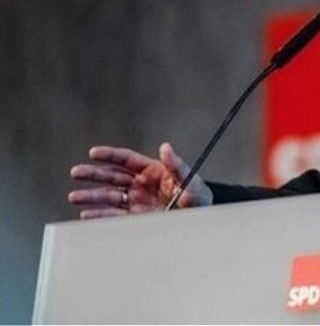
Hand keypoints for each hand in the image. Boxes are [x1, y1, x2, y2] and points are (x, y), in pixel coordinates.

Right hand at [68, 142, 212, 218]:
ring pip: (110, 196)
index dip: (109, 155)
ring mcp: (136, 201)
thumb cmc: (197, 195)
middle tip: (76, 172)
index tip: (93, 153)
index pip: (126, 159)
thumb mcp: (189, 179)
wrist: (200, 218)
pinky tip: (87, 214)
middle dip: (93, 174)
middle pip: (112, 176)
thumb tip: (166, 147)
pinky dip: (100, 215)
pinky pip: (114, 215)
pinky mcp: (135, 218)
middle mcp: (140, 184)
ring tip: (75, 197)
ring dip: (92, 196)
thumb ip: (176, 165)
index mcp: (152, 170)